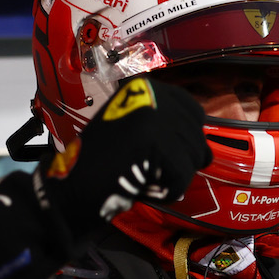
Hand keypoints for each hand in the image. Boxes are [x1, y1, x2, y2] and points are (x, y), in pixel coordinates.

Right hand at [37, 77, 210, 235]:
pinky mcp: (158, 142)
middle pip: (197, 137)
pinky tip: (143, 187)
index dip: (186, 138)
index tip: (166, 153)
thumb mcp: (132, 126)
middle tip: (149, 170)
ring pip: (194, 158)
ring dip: (173, 176)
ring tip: (143, 175)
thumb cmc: (100, 160)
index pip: (194, 111)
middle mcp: (154, 95)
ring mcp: (156, 117)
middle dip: (180, 162)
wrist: (73, 182)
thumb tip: (205, 149)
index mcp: (147, 88)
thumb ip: (165, 127)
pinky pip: (183, 176)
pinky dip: (167, 190)